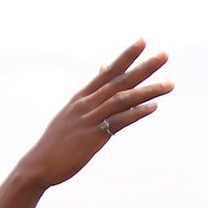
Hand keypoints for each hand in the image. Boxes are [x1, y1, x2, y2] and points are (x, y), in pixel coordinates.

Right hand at [13, 40, 172, 188]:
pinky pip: (119, 122)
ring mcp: (89, 119)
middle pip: (120, 80)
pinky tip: (153, 107)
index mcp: (81, 97)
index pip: (108, 71)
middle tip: (165, 55)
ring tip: (170, 84)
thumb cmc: (56, 143)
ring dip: (148, 91)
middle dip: (144, 67)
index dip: (126, 56)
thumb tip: (100, 73)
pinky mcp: (93, 137)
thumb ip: (88, 96)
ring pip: (123, 99)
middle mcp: (86, 104)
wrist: (38, 165)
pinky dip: (137, 113)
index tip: (143, 42)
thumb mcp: (70, 115)